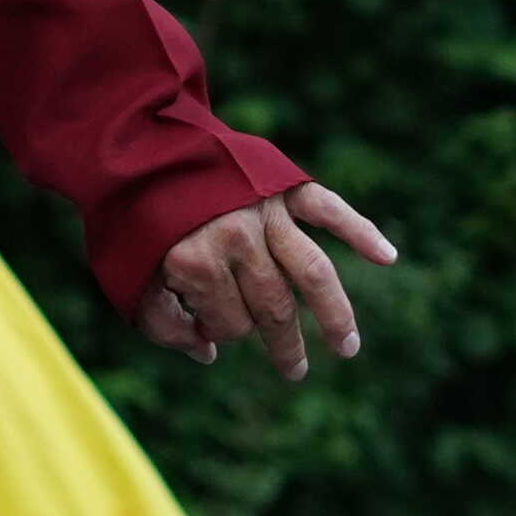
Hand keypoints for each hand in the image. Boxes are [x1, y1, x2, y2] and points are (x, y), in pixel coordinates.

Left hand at [143, 184, 397, 379]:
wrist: (133, 144)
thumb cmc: (130, 218)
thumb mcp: (128, 277)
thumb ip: (163, 323)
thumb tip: (208, 354)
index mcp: (194, 264)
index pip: (229, 324)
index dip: (221, 332)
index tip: (210, 328)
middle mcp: (236, 240)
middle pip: (272, 307)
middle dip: (283, 345)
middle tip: (293, 371)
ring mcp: (263, 211)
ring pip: (312, 272)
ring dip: (335, 313)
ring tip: (347, 347)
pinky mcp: (282, 185)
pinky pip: (328, 209)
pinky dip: (359, 230)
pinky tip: (387, 256)